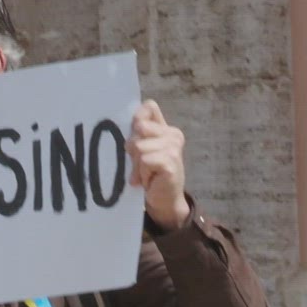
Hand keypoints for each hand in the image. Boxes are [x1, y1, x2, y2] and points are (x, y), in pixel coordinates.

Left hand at [128, 100, 190, 227]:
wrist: (164, 200)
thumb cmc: (150, 174)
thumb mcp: (141, 150)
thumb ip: (137, 134)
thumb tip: (133, 122)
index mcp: (167, 129)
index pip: (149, 107)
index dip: (137, 118)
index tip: (135, 134)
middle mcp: (173, 135)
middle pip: (139, 128)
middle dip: (133, 148)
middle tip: (141, 163)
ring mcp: (174, 148)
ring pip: (139, 146)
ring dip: (137, 165)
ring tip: (145, 174)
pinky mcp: (170, 162)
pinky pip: (145, 160)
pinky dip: (142, 173)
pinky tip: (149, 180)